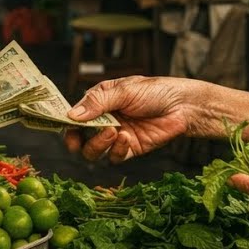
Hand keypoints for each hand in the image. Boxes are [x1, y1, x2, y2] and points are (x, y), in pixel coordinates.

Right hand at [63, 76, 205, 161]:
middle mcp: (105, 119)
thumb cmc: (155, 91)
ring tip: (112, 131)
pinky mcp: (130, 149)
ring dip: (98, 144)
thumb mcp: (124, 91)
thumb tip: (72, 116)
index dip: (67, 123)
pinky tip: (126, 138)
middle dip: (77, 140)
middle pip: (79, 137)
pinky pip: (114, 157)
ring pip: (93, 150)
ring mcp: (116, 136)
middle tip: (77, 140)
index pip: (75, 115)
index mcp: (99, 101)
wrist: (183, 106)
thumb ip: (98, 103)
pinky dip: (117, 150)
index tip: (65, 127)